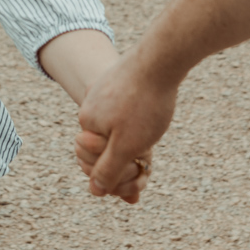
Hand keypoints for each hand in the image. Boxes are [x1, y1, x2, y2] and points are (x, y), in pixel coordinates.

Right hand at [75, 52, 178, 203]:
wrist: (161, 58)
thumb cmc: (144, 104)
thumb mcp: (126, 146)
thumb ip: (108, 170)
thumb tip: (94, 190)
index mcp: (87, 122)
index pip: (92, 162)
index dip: (116, 174)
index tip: (140, 170)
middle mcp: (91, 105)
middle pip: (103, 145)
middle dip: (125, 157)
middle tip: (147, 158)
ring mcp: (104, 90)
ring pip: (117, 127)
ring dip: (134, 139)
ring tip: (152, 134)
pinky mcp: (120, 80)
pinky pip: (125, 109)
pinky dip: (138, 120)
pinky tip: (153, 116)